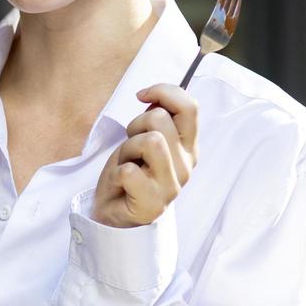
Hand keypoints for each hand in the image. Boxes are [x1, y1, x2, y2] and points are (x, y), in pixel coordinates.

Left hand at [91, 84, 198, 228]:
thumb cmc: (130, 172)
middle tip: (131, 146)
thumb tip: (152, 96)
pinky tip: (121, 183)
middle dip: (136, 125)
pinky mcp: (152, 204)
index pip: (190, 107)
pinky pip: (129, 171)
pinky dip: (117, 173)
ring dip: (127, 148)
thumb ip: (157, 118)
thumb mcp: (145, 138)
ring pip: (149, 141)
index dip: (163, 92)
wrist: (115, 213)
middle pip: (160, 119)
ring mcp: (171, 186)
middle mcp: (186, 166)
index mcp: (189, 147)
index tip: (141, 96)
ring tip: (127, 163)